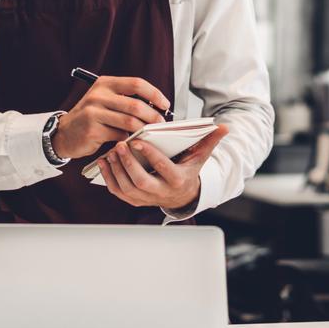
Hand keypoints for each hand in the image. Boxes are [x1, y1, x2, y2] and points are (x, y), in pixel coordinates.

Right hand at [51, 76, 170, 159]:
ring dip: (144, 129)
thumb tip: (156, 107)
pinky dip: (130, 140)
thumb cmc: (91, 117)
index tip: (165, 104)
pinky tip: (134, 142)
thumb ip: (126, 100)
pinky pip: (120, 136)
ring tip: (150, 133)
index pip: (136, 84)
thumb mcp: (105, 100)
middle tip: (160, 123)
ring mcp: (94, 113)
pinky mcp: (93, 130)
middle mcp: (98, 96)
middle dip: (152, 116)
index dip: (154, 94)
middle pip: (135, 105)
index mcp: (105, 84)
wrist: (64, 133)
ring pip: (129, 122)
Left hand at [99, 124, 229, 210]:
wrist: (182, 195)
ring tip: (111, 151)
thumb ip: (209, 141)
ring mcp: (146, 198)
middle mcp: (161, 192)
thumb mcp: (200, 157)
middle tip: (120, 145)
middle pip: (140, 181)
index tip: (138, 140)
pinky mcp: (135, 200)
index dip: (150, 155)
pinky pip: (118, 192)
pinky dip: (109, 178)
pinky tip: (104, 162)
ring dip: (116, 170)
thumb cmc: (188, 170)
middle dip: (128, 163)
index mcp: (177, 179)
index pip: (162, 168)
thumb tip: (224, 127)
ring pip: (127, 188)